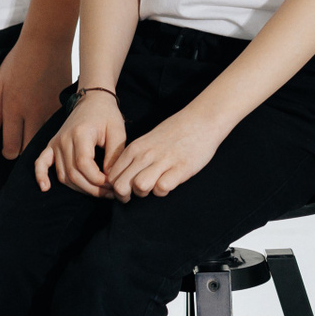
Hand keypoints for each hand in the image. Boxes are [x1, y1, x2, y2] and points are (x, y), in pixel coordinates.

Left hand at [0, 32, 72, 159]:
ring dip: (36, 140)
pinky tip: (45, 118)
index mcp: (13, 108)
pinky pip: (55, 127)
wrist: (47, 42)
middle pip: (28, 150)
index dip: (7, 152)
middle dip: (21, 149)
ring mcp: (51, 111)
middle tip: (19, 139)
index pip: (11, 148)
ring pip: (43, 140)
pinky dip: (49, 128)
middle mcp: (33, 114)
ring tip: (31, 129)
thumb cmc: (19, 60)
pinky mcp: (63, 106)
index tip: (7, 148)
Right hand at [36, 92, 126, 196]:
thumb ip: (114, 155)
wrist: (93, 100)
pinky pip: (41, 163)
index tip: (113, 184)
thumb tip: (109, 178)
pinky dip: (41, 175)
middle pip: (73, 174)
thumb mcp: (118, 132)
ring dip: (80, 188)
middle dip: (93, 189)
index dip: (98, 180)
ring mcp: (56, 143)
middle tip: (110, 193)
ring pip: (63, 175)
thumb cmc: (107, 115)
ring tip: (99, 193)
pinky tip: (45, 187)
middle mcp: (64, 139)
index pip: (84, 165)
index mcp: (80, 134)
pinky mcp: (52, 145)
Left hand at [104, 106, 229, 201]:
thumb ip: (135, 156)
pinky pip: (162, 188)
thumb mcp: (147, 140)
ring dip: (145, 193)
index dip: (116, 187)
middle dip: (126, 196)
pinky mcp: (180, 168)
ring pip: (139, 187)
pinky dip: (163, 191)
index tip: (126, 189)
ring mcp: (163, 161)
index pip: (112, 176)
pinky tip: (169, 183)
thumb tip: (124, 176)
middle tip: (137, 193)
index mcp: (135, 148)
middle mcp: (145, 155)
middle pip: (121, 186)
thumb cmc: (175, 131)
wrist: (201, 120)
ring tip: (154, 187)